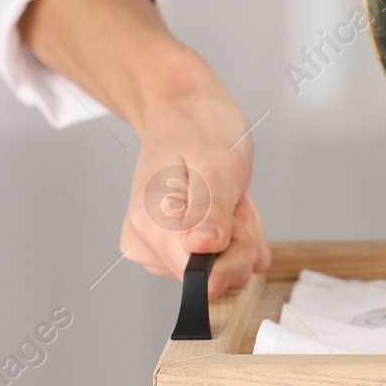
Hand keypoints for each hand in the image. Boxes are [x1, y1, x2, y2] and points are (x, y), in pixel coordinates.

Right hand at [20, 0, 271, 298]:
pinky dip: (233, 232)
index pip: (203, 276)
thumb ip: (213, 213)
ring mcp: (156, 248)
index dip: (236, 249)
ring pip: (222, 266)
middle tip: (233, 196)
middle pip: (216, 274)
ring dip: (238, 232)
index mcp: (150, 225)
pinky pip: (218, 258)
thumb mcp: (219, 165)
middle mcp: (144, 243)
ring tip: (226, 194)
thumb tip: (203, 251)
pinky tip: (224, 203)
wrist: (181, 109)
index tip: (235, 211)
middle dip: (241, 236)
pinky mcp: (170, 247)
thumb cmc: (199, 129)